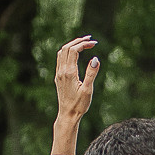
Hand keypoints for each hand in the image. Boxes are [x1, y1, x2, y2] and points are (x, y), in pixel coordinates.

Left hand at [52, 37, 99, 154]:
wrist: (67, 115)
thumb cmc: (79, 105)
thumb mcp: (88, 90)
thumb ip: (91, 73)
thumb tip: (95, 58)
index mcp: (69, 73)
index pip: (74, 50)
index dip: (83, 44)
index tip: (94, 43)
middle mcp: (61, 71)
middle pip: (67, 48)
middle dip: (78, 41)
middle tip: (90, 39)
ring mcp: (58, 74)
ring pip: (62, 52)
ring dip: (72, 45)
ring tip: (83, 43)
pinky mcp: (58, 77)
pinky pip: (60, 59)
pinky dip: (68, 52)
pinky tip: (75, 54)